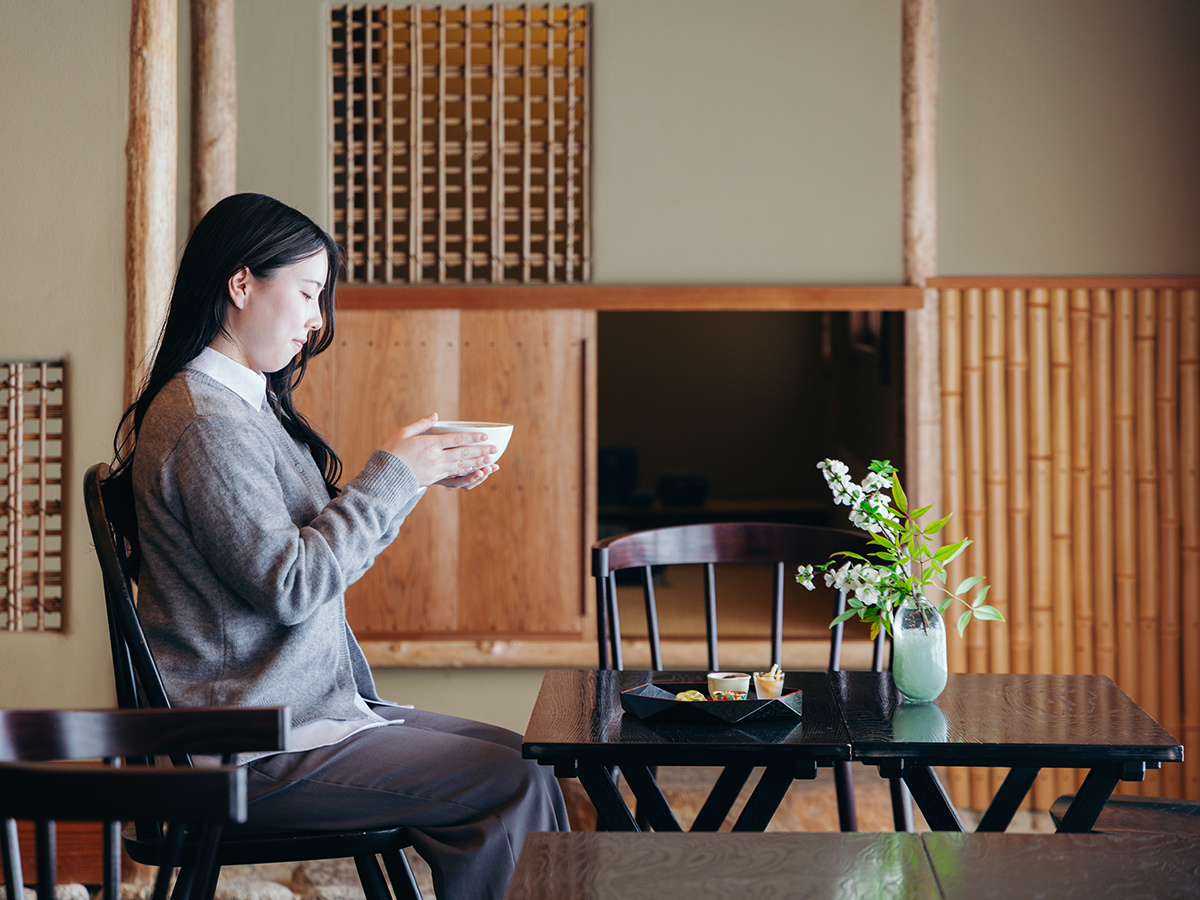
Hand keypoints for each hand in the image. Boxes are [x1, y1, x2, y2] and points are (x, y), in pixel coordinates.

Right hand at [380, 414, 497, 486]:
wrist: (385, 476)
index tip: (484, 436)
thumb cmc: (392, 452)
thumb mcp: (404, 433)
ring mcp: (436, 470)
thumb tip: (435, 415)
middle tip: (494, 449)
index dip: (472, 437)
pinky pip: (454, 475)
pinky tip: (474, 470)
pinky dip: (466, 472)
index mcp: (429, 445)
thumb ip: (422, 424)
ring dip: (477, 463)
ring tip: (490, 461)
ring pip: (461, 465)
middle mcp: (436, 458)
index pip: (456, 440)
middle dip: (480, 451)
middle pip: (463, 453)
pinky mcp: (435, 479)